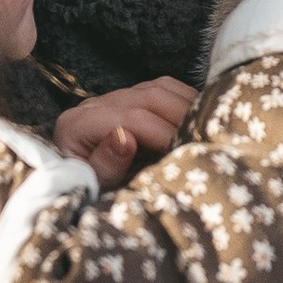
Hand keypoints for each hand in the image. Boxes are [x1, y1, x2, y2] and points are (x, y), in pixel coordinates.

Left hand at [54, 76, 196, 188]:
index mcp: (77, 125)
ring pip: (159, 88)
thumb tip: (124, 137)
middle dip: (181, 117)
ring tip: (205, 131)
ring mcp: (111, 100)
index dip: (164, 134)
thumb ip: (106, 165)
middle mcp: (93, 105)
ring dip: (187, 106)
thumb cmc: (89, 194)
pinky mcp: (127, 101)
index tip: (186, 155)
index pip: (131, 118)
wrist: (78, 192)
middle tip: (204, 142)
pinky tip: (198, 120)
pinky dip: (184, 100)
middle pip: (148, 97)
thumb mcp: (93, 188)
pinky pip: (163, 89)